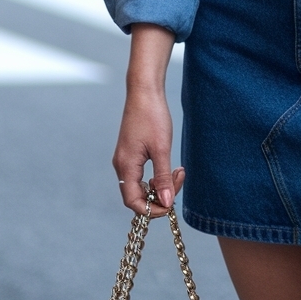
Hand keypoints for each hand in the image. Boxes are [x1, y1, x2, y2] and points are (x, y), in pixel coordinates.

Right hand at [112, 23, 182, 216]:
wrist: (144, 91)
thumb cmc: (152, 115)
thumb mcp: (161, 148)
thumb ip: (163, 177)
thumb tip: (166, 202)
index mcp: (125, 166)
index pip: (134, 202)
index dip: (152, 209)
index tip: (171, 203)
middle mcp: (121, 166)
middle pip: (137, 196)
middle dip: (160, 195)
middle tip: (179, 179)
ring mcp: (125, 159)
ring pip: (140, 185)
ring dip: (159, 184)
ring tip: (178, 171)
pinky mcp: (130, 153)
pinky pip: (141, 174)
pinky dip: (155, 176)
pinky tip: (168, 166)